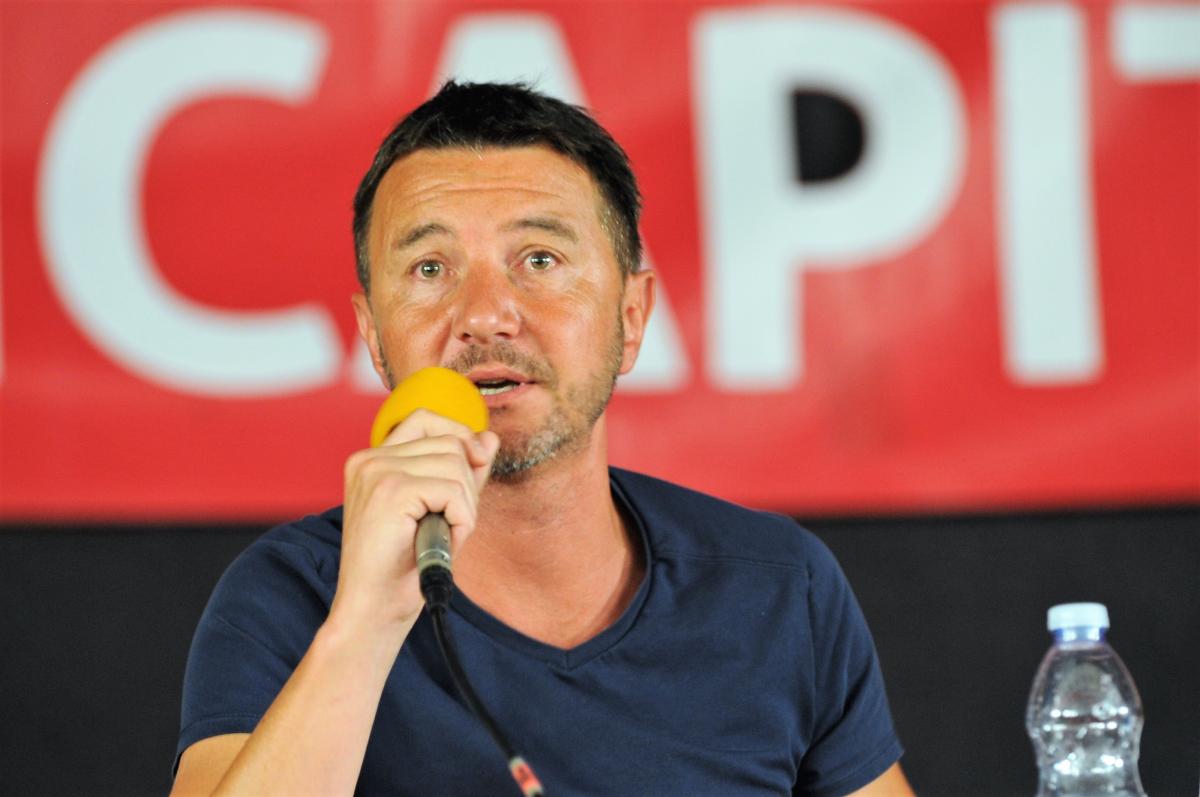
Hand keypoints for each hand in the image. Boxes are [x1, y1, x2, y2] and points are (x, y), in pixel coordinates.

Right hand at [331, 409, 499, 638]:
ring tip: (444, 535)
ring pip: (456, 465)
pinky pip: (453, 490)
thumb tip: (489, 437)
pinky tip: (443, 540)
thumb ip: (461, 472)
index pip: (426, 419)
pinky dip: (462, 519)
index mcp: (371, 460)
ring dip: (465, 506)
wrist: (373, 612)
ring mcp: (376, 472)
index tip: (474, 466)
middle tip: (451, 524)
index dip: (458, 436)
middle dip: (467, 485)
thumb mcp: (437, 510)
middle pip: (450, 443)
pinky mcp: (391, 491)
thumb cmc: (402, 568)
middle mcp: (369, 459)